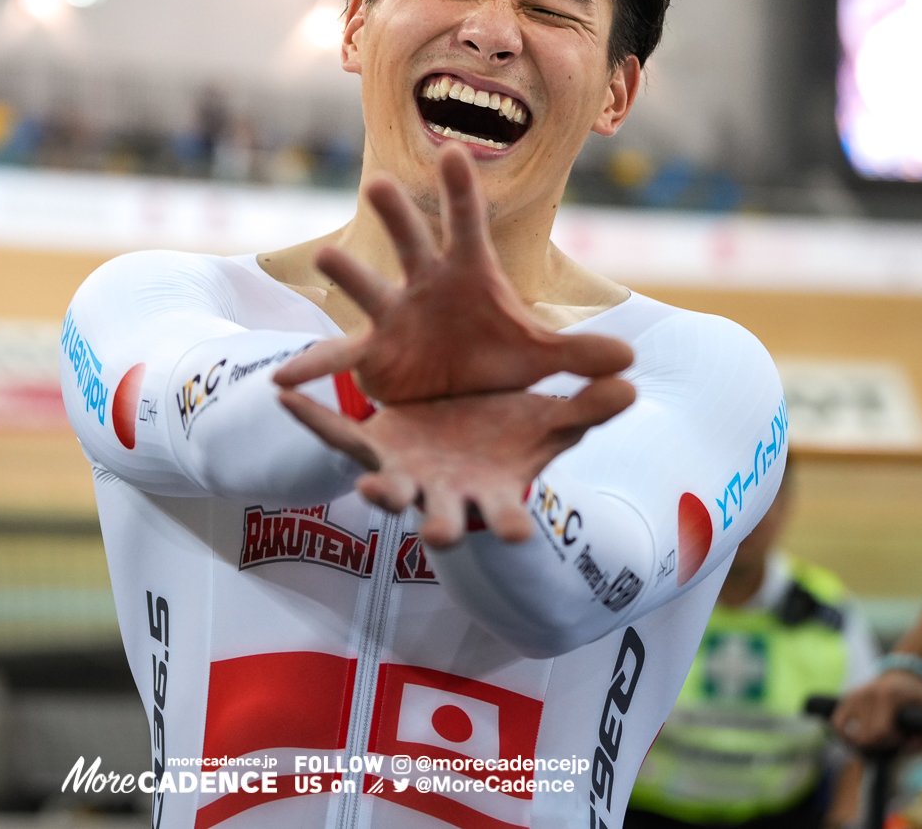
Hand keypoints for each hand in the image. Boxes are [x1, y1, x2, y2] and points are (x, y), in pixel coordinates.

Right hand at [274, 145, 632, 402]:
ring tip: (329, 257)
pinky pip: (338, 358)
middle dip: (397, 216)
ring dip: (348, 274)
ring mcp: (392, 317)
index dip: (460, 191)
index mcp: (468, 275)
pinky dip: (310, 370)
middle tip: (379, 182)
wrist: (459, 399)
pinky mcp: (372, 356)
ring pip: (367, 289)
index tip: (453, 151)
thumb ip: (578, 357)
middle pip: (410, 243)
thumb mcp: (539, 363)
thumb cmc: (495, 362)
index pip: (467, 225)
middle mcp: (424, 286)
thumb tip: (631, 358)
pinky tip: (282, 382)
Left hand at [279, 376, 634, 545]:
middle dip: (443, 528)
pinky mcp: (373, 447)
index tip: (520, 536)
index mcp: (494, 491)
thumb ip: (589, 407)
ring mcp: (407, 476)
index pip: (506, 516)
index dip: (511, 524)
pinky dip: (315, 421)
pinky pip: (339, 436)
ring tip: (372, 486)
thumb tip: (634, 386)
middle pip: (444, 520)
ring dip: (381, 490)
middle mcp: (447, 494)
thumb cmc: (515, 430)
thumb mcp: (555, 417)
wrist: (471, 416)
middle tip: (443, 536)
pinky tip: (287, 400)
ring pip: (390, 488)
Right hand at [829, 668, 921, 753]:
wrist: (905, 673)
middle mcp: (868, 694)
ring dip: (865, 742)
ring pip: (851, 734)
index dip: (894, 742)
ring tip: (878, 739)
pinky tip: (856, 738)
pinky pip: (838, 723)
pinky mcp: (848, 697)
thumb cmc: (920, 697)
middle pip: (866, 736)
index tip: (904, 738)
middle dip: (881, 745)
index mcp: (888, 697)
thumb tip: (908, 748)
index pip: (881, 732)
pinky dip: (845, 735)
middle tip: (893, 740)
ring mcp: (856, 695)